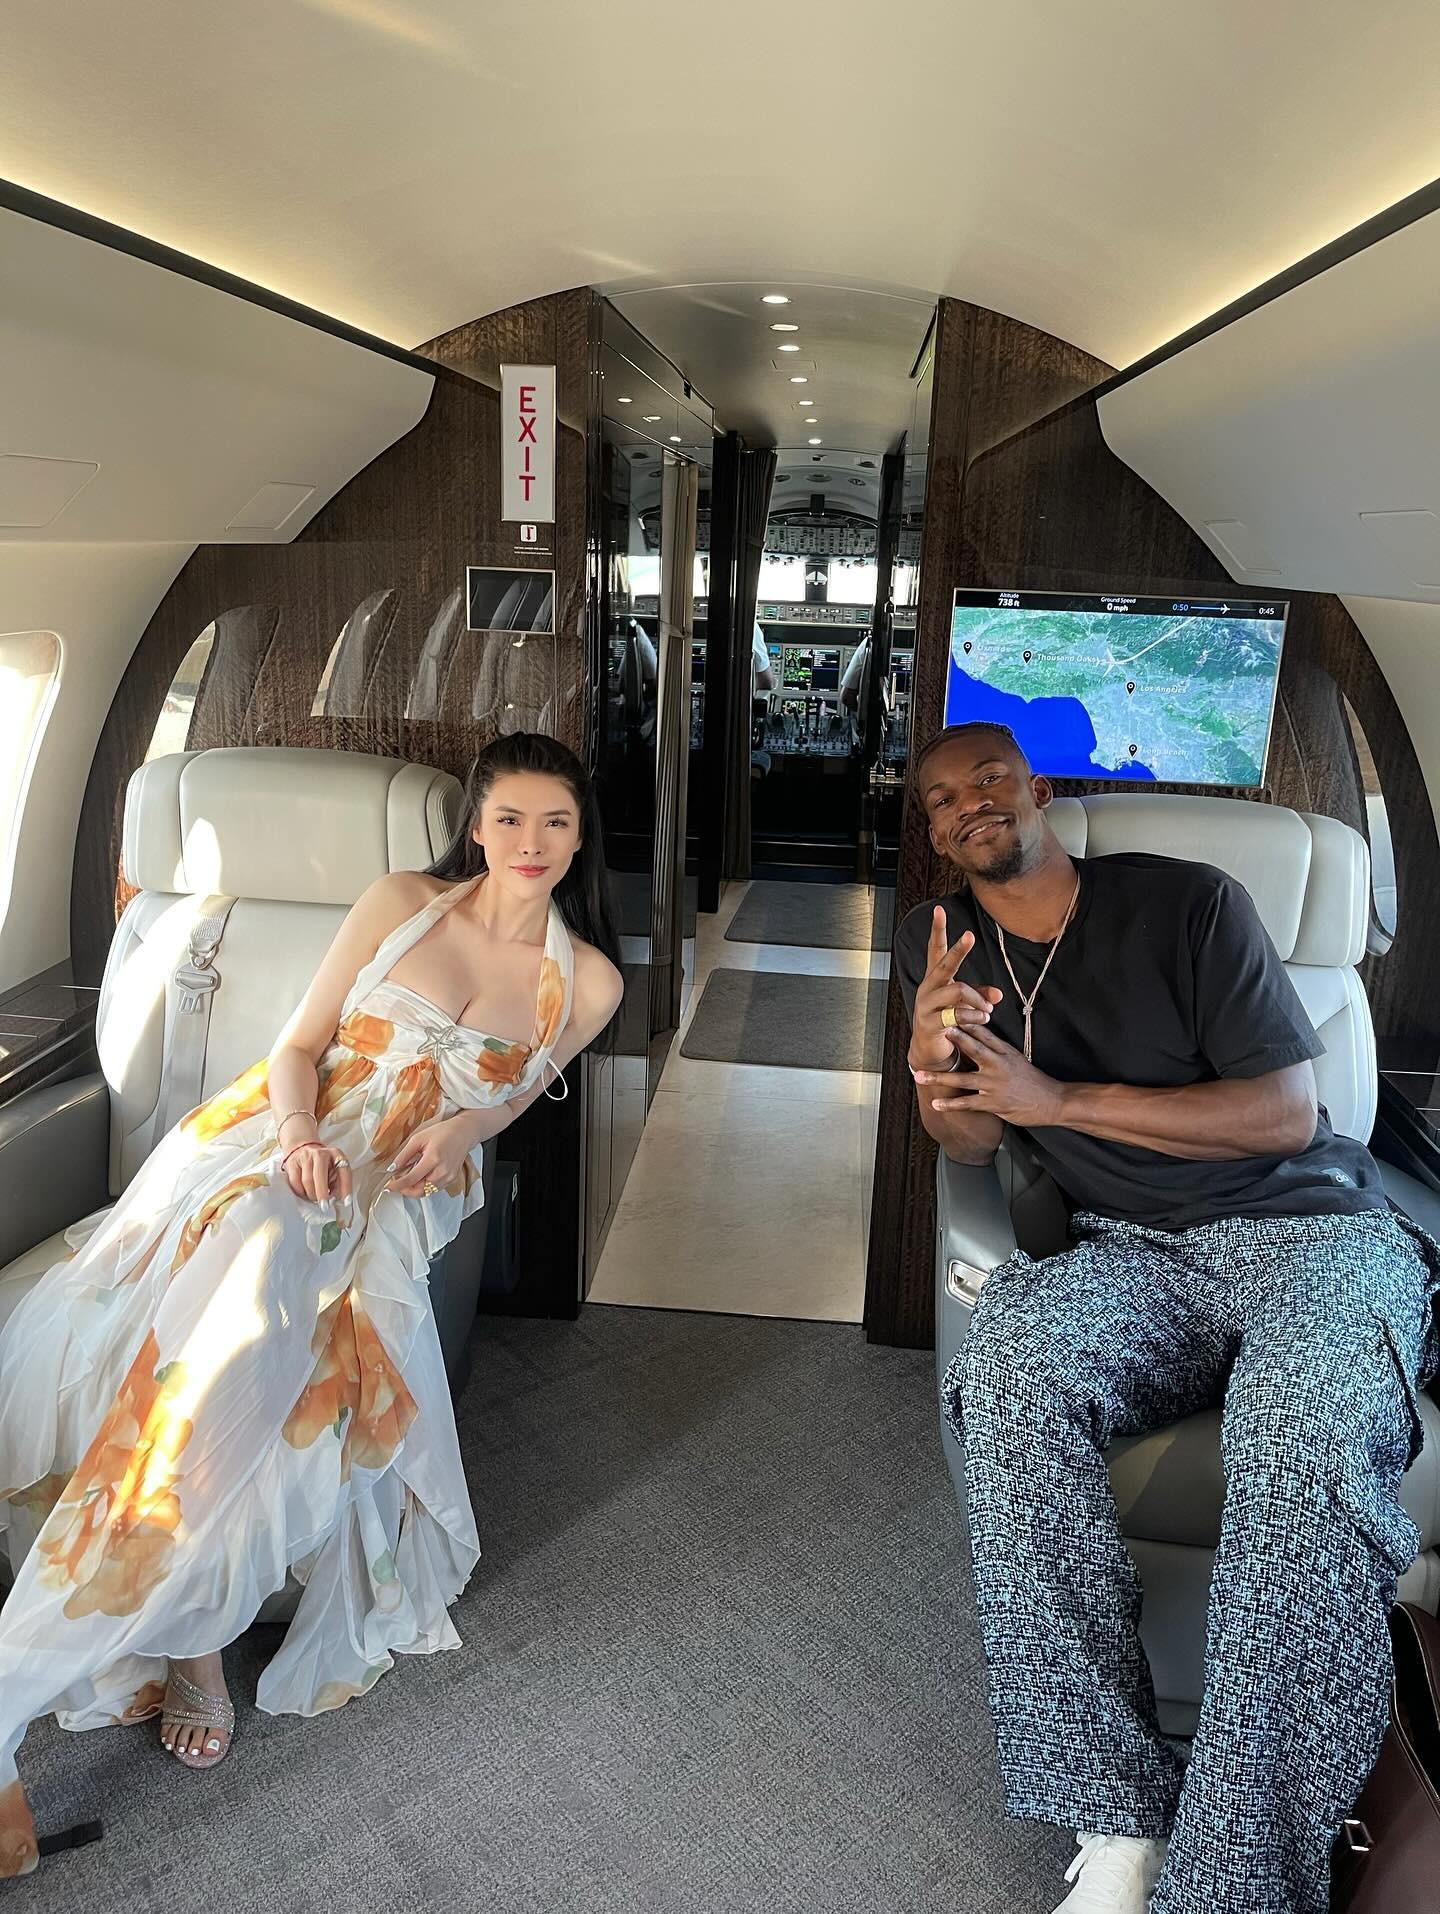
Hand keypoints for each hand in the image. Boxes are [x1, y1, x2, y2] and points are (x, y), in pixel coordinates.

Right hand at [282, 1139, 352, 1204]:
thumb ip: (337, 1184)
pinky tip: (305, 1191)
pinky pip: (295, 1183)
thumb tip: (337, 1200)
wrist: (302, 1148)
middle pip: (320, 1175)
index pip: (344, 1172)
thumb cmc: (322, 1165)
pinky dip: (301, 1192)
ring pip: (307, 1181)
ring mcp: (305, 1157)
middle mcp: (321, 1154)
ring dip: (311, 1194)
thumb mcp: (334, 1171)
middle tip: (324, 1206)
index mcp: (336, 1155)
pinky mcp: (292, 1163)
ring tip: (314, 1197)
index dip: (346, 1188)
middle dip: (322, 1194)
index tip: (346, 1202)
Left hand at [387, 1117, 471, 1197]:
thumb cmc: (442, 1132)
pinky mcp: (452, 1179)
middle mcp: (442, 1171)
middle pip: (419, 1191)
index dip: (397, 1185)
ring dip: (414, 1189)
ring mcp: (449, 1177)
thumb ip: (403, 1155)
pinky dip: (424, 1186)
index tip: (388, 1187)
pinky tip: (420, 1177)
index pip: (411, 1179)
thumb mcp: (418, 1139)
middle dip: (405, 1190)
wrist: (463, 1133)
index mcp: (433, 1158)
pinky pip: (434, 1189)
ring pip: (426, 1192)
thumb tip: (392, 1168)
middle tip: (396, 1183)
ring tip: (408, 1178)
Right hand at [909, 907, 1003, 1072]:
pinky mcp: (930, 1022)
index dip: (937, 930)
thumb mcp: (964, 1004)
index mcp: (934, 978)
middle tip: (970, 936)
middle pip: (944, 963)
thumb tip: (998, 995)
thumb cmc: (946, 1021)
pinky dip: (974, 1016)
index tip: (939, 910)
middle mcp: (928, 987)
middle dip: (958, 950)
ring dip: (978, 999)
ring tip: (988, 1010)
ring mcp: (926, 1004)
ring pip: (957, 990)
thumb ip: (980, 995)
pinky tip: (982, 1019)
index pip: (935, 949)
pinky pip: (957, 1013)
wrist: (930, 1050)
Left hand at [914, 1026, 1066, 1127]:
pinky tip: (935, 1104)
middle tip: (934, 1031)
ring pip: (962, 1079)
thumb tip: (975, 1030)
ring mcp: (994, 1084)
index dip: (964, 1021)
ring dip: (939, 1078)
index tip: (947, 1011)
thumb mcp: (1015, 1057)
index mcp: (1003, 1050)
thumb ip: (995, 1046)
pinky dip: (951, 1104)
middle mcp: (998, 1064)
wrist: (1052, 1101)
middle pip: (972, 1049)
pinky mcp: (993, 1103)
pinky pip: (968, 1103)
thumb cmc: (1031, 1079)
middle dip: (953, 1040)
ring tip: (920, 1075)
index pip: (982, 1032)